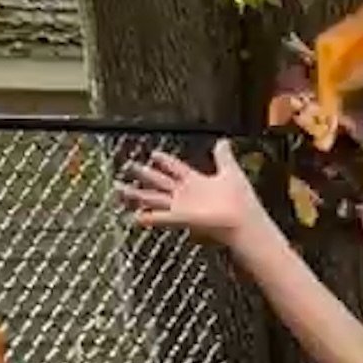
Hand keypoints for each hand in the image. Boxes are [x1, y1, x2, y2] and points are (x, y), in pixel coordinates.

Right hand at [119, 136, 262, 251]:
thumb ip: (224, 156)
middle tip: (128, 166)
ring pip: (153, 198)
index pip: (176, 168)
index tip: (153, 154)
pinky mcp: (181, 219)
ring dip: (135, 193)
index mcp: (196, 182)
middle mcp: (186, 195)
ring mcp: (181, 208)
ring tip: (117, 188)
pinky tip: (133, 218)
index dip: (165, 161)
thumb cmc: (241, 200)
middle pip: (160, 182)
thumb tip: (222, 140)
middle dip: (143, 174)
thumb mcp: (231, 171)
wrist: (244, 222)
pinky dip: (148, 218)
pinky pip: (160, 217)